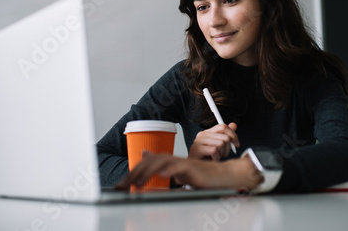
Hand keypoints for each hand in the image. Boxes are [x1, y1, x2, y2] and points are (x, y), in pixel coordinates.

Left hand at [115, 150, 261, 190]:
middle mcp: (176, 161)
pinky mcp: (194, 169)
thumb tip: (149, 162)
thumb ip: (166, 170)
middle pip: (151, 162)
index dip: (133, 173)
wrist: (226, 176)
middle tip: (122, 186)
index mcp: (171, 163)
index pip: (148, 164)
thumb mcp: (181, 176)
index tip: (121, 185)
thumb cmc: (205, 178)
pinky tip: (161, 175)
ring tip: (135, 182)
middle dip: (134, 173)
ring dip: (147, 171)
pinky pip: (180, 168)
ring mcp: (185, 164)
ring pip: (162, 162)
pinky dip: (170, 170)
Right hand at [188, 122, 239, 159]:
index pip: (223, 127)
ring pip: (220, 144)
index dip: (233, 135)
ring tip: (215, 158)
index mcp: (208, 132)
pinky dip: (216, 158)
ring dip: (221, 154)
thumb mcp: (218, 146)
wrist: (196, 169)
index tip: (237, 144)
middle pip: (225, 137)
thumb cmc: (207, 158)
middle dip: (227, 149)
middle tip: (222, 155)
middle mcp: (202, 134)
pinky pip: (214, 151)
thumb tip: (234, 125)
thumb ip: (225, 135)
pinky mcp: (197, 148)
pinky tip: (212, 160)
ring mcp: (199, 141)